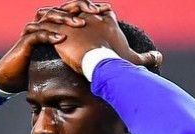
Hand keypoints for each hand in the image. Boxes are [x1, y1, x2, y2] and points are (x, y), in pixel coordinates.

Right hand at [0, 1, 110, 92]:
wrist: (12, 77)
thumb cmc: (36, 67)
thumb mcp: (61, 56)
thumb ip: (76, 49)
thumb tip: (101, 51)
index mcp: (54, 23)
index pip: (73, 9)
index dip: (89, 7)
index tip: (107, 10)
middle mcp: (44, 22)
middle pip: (63, 7)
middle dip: (80, 7)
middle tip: (96, 11)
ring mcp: (34, 30)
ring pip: (50, 17)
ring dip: (66, 19)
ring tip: (80, 24)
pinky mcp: (25, 41)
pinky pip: (38, 34)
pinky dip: (50, 35)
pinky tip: (61, 38)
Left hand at [42, 9, 162, 75]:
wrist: (105, 65)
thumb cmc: (120, 63)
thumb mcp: (136, 59)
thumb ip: (147, 57)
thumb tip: (159, 57)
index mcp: (107, 20)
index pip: (99, 10)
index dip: (92, 12)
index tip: (85, 18)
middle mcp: (91, 17)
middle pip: (78, 8)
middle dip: (69, 12)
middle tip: (60, 18)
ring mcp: (75, 23)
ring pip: (61, 14)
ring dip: (53, 17)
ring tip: (43, 21)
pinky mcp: (62, 32)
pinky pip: (48, 26)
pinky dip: (42, 27)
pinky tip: (34, 30)